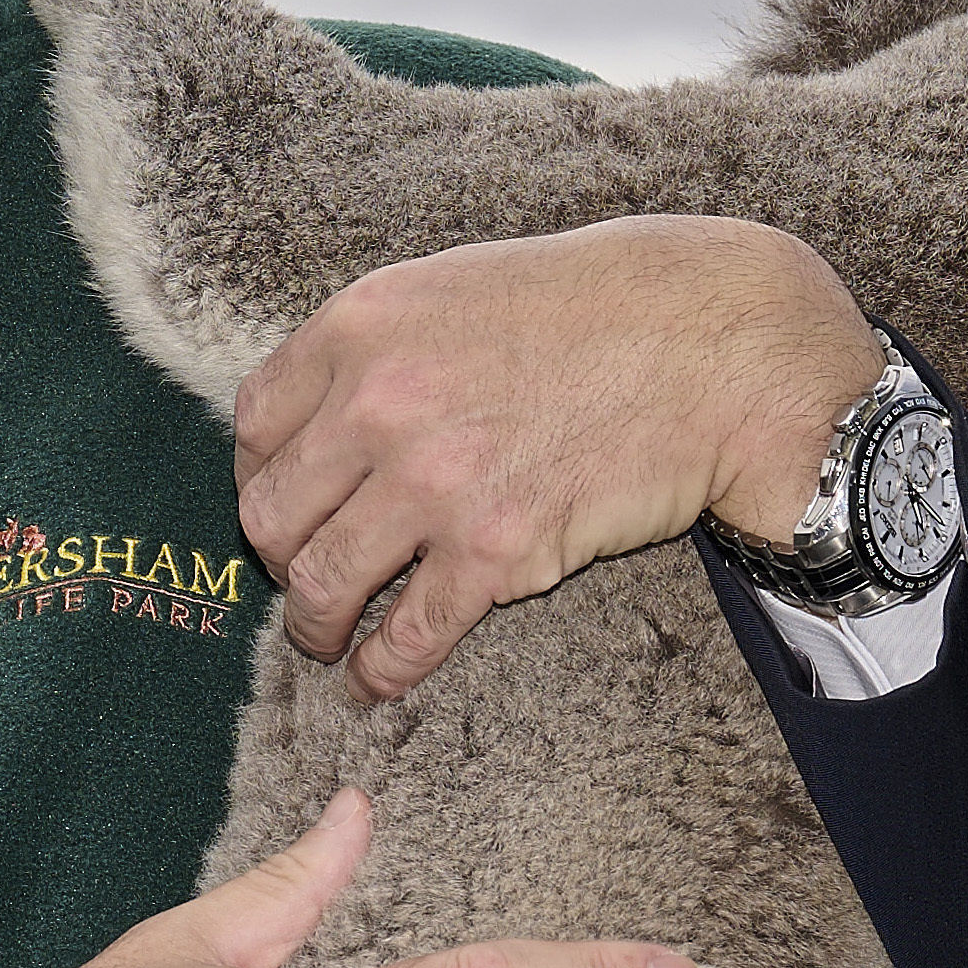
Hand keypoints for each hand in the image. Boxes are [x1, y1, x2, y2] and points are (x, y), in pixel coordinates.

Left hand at [230, 215, 881, 700]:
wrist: (713, 346)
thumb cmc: (593, 308)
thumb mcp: (452, 289)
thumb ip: (373, 353)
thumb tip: (315, 427)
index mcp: (358, 328)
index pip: (253, 428)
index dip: (259, 479)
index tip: (282, 504)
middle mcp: (378, 405)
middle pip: (271, 515)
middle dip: (280, 558)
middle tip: (304, 577)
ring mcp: (433, 482)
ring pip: (323, 584)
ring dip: (316, 624)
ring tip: (327, 637)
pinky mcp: (495, 550)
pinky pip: (407, 634)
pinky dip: (380, 669)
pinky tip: (376, 678)